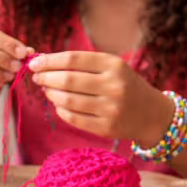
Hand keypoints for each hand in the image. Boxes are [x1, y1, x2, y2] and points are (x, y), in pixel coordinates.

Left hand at [29, 51, 173, 141]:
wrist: (151, 114)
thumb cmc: (124, 86)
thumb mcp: (111, 68)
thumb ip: (83, 64)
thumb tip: (44, 63)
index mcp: (114, 65)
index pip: (73, 59)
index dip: (49, 61)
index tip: (34, 63)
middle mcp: (113, 85)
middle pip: (67, 80)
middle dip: (46, 78)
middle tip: (37, 78)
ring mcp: (110, 108)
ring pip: (67, 100)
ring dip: (50, 94)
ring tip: (47, 90)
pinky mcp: (105, 127)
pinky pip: (72, 118)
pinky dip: (60, 110)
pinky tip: (59, 105)